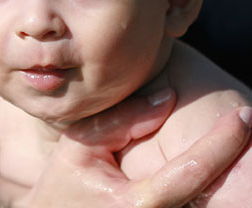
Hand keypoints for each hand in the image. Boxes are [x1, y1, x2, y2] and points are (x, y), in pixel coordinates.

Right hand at [20, 89, 251, 207]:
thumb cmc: (62, 186)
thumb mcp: (80, 145)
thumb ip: (122, 120)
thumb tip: (168, 98)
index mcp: (139, 204)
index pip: (192, 170)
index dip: (222, 142)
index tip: (245, 117)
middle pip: (213, 194)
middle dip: (235, 160)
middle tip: (250, 128)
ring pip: (207, 204)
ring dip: (225, 175)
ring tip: (236, 142)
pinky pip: (193, 206)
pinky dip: (207, 187)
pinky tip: (212, 164)